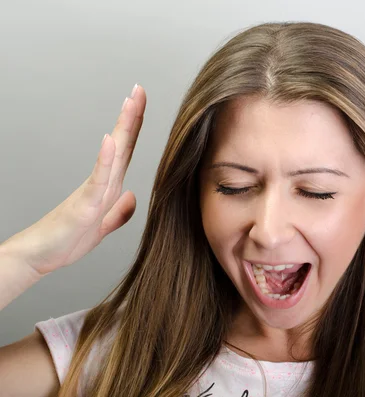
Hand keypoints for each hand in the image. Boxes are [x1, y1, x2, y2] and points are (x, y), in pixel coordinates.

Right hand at [3, 84, 146, 275]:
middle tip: (139, 89)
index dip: (135, 127)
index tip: (141, 103)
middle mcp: (102, 183)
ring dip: (122, 127)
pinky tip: (110, 140)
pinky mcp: (84, 204)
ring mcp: (93, 190)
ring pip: (113, 154)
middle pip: (122, 144)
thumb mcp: (102, 228)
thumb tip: (132, 196)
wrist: (39, 258)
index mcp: (109, 187)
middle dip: (132, 116)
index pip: (126, 151)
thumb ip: (118, 213)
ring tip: (130, 103)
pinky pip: (98, 179)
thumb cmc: (65, 241)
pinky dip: (106, 159)